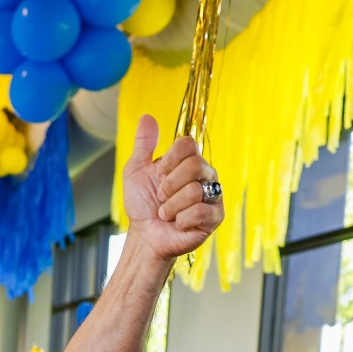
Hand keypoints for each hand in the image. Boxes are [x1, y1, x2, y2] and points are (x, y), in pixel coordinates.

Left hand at [122, 116, 224, 263]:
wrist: (144, 235)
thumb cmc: (142, 205)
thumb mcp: (136, 171)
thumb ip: (144, 144)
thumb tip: (147, 116)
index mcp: (188, 161)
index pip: (188, 144)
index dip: (170, 159)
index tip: (159, 174)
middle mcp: (205, 175)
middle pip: (194, 165)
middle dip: (168, 186)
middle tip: (161, 198)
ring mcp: (213, 195)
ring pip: (194, 190)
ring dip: (171, 206)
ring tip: (166, 214)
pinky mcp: (216, 216)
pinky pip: (200, 211)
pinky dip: (181, 220)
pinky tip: (178, 224)